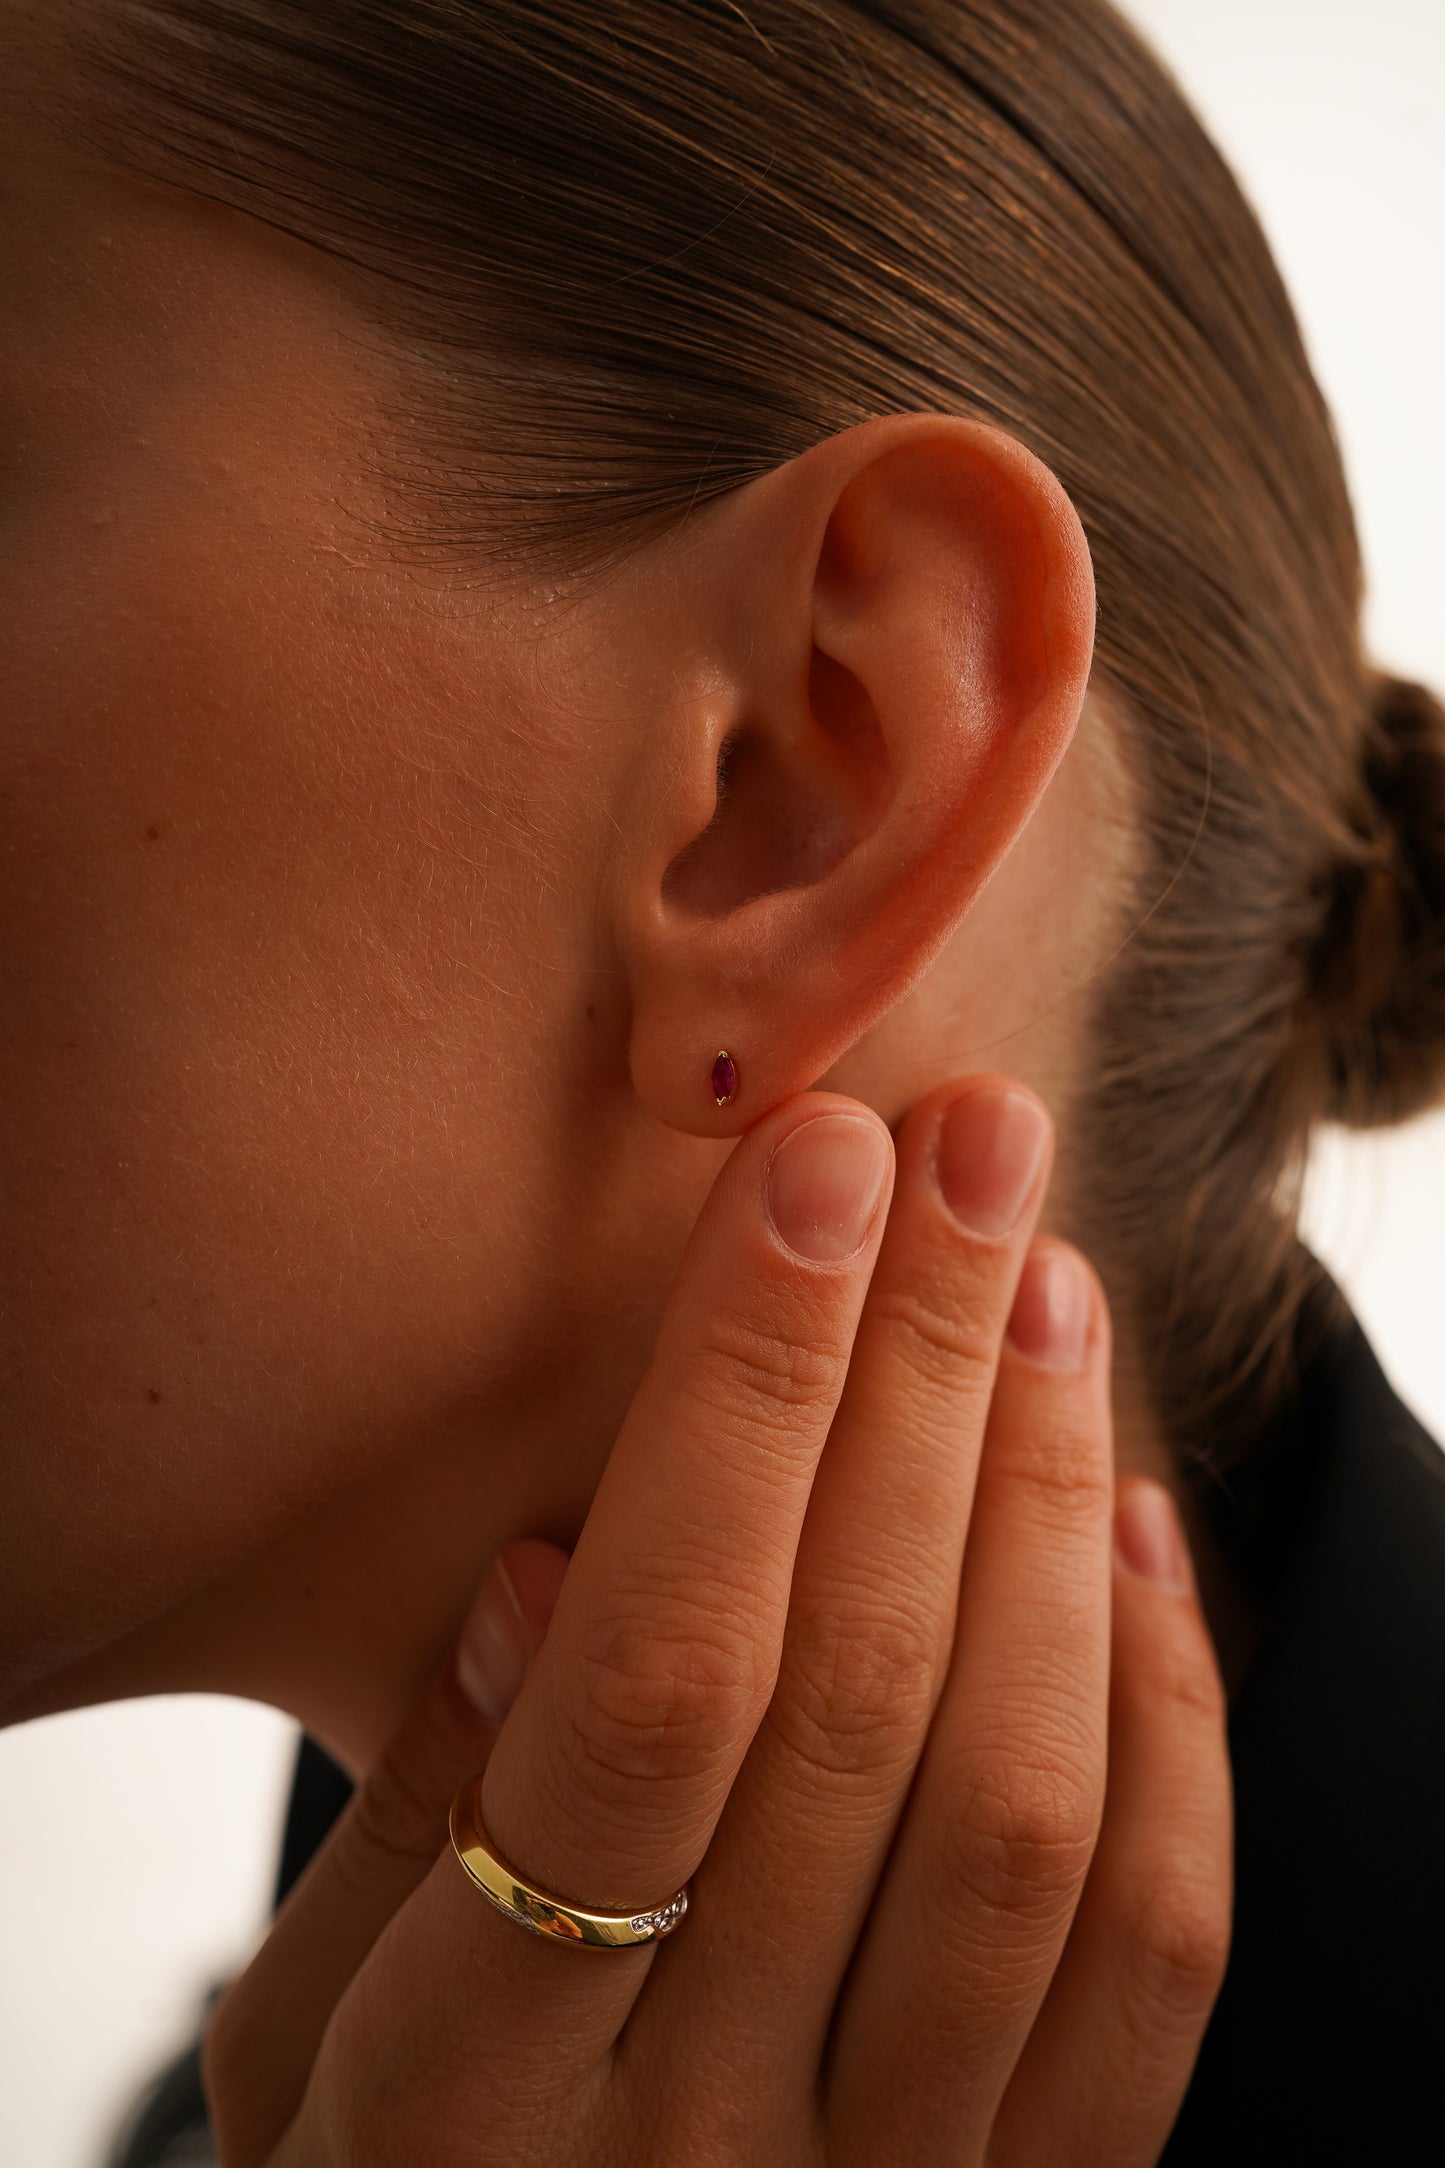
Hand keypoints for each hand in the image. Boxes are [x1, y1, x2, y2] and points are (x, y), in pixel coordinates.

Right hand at [205, 1078, 1232, 2165]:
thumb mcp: (294, 2049)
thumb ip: (406, 1830)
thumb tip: (557, 1571)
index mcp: (469, 2100)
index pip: (655, 1685)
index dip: (744, 1404)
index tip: (811, 1177)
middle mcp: (705, 2155)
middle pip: (862, 1698)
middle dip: (923, 1377)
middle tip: (972, 1153)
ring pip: (1023, 1800)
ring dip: (1043, 1499)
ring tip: (1048, 1288)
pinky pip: (1148, 1950)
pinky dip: (1162, 1703)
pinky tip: (1126, 1516)